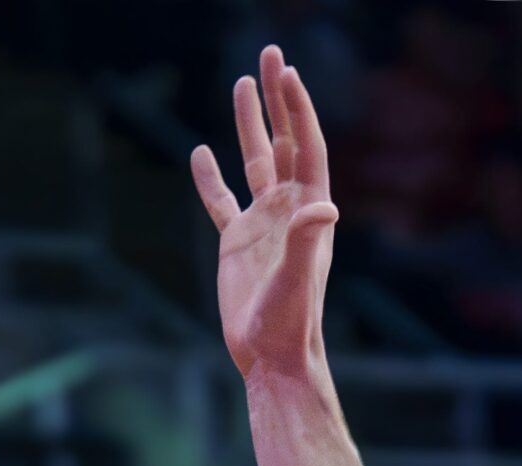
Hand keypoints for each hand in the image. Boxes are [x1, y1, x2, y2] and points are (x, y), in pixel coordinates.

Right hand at [193, 45, 339, 382]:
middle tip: (269, 54)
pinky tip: (199, 151)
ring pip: (253, 160)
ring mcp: (262, 222)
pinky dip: (210, 176)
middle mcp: (288, 208)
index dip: (298, 109)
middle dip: (277, 98)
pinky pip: (221, 200)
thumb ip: (305, 241)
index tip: (287, 73)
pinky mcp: (236, 242)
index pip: (306, 147)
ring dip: (249, 122)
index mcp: (309, 210)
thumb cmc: (290, 322)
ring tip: (241, 82)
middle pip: (283, 140)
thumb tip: (322, 208)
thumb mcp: (297, 279)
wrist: (271, 356)